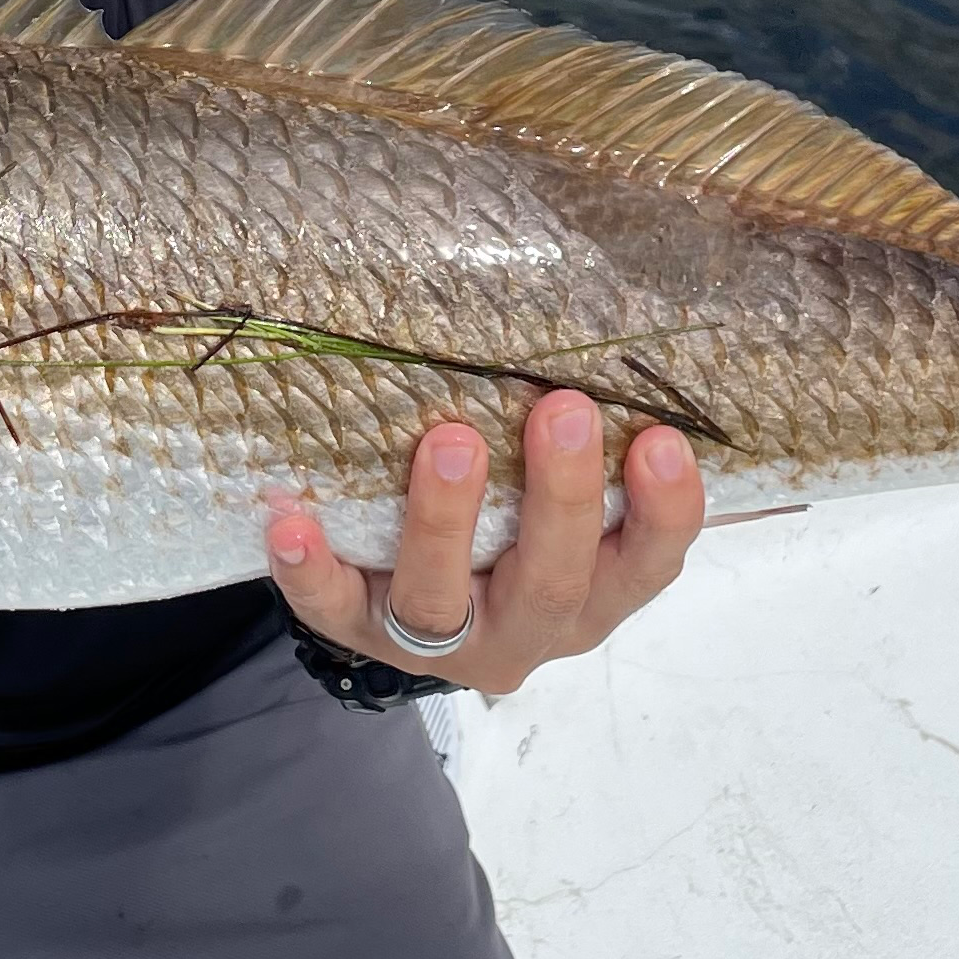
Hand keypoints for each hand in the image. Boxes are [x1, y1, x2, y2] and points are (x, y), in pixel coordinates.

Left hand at [265, 392, 703, 697]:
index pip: (647, 565)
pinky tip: (292, 518)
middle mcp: (525, 629)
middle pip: (552, 584)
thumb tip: (598, 315)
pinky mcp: (360, 636)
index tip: (661, 438)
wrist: (408, 605)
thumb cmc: (509, 521)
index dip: (665, 512)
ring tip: (448, 442)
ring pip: (442, 601)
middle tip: (562, 409)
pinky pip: (332, 608)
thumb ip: (584, 441)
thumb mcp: (560, 497)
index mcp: (592, 594)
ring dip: (443, 523)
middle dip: (560, 497)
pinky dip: (311, 569)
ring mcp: (440, 643)